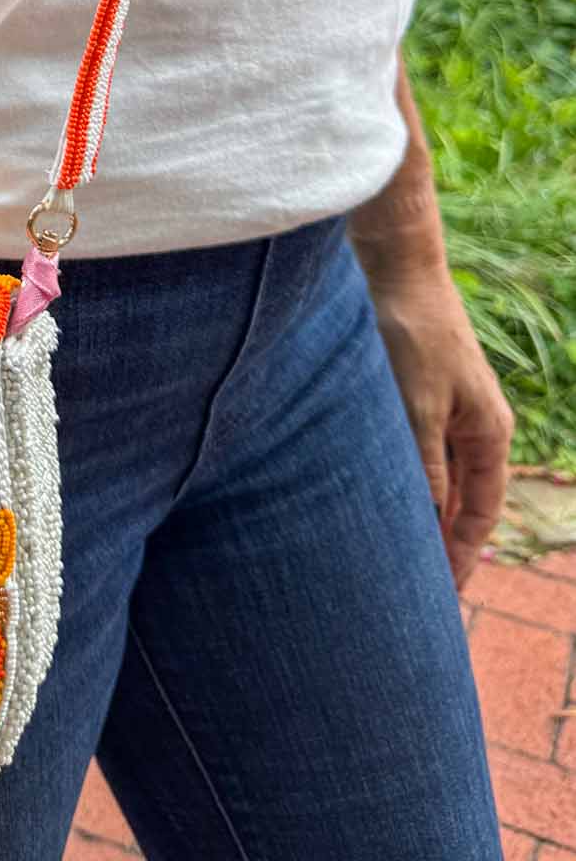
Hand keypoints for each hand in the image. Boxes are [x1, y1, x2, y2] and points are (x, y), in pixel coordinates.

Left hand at [361, 251, 515, 592]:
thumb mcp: (415, 405)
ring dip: (417, 509)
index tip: (443, 595)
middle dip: (440, 541)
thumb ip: (421, 465)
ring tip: (390, 551)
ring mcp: (448, 408)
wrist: (396, 266)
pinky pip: (415, 450)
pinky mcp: (418, 392)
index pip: (481, 512)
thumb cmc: (411, 331)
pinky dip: (401, 476)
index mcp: (490, 433)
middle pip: (461, 499)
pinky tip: (373, 495)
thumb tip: (424, 522)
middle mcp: (475, 425)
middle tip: (414, 586)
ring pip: (435, 475)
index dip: (463, 554)